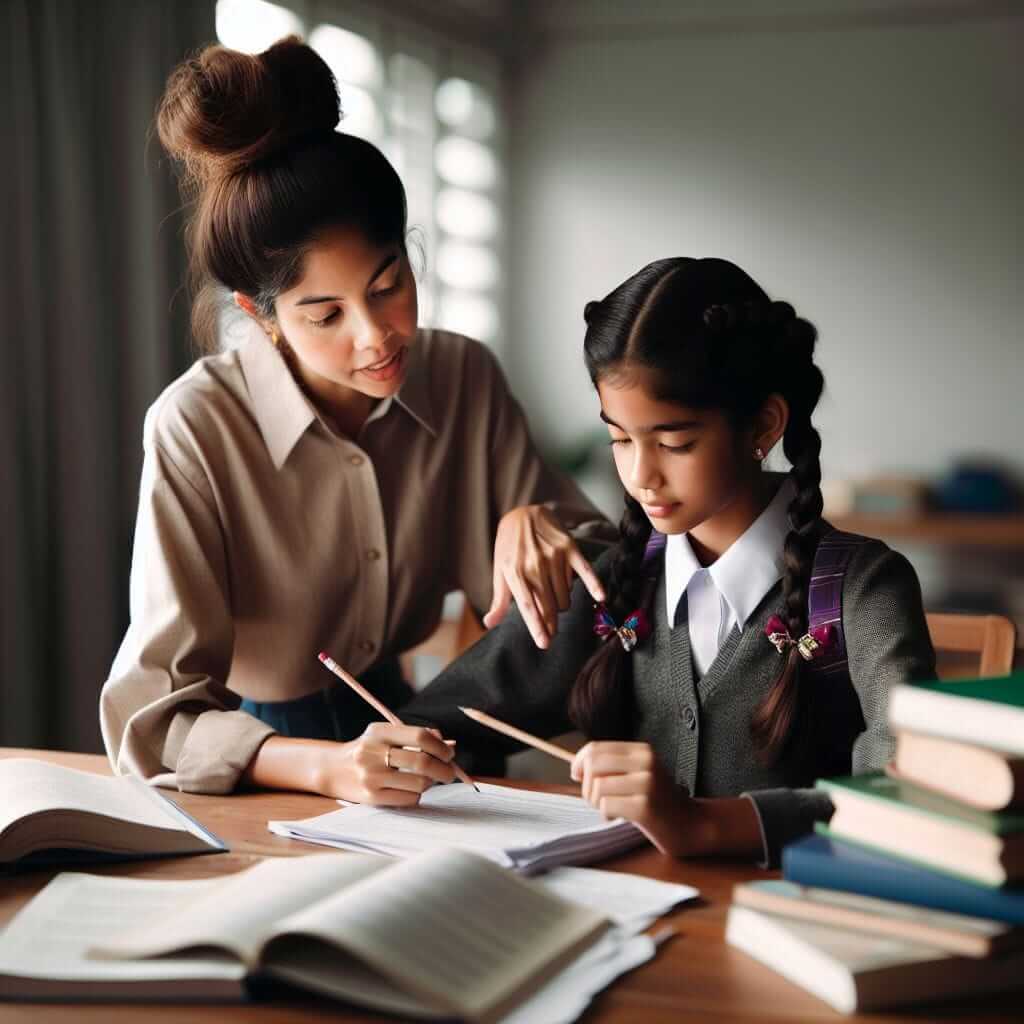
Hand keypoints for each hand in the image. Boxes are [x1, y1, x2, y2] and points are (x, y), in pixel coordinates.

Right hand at [315, 723, 456, 805]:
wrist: (333, 769)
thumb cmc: (368, 750)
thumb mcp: (386, 735)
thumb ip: (416, 737)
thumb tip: (449, 744)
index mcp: (379, 732)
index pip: (420, 736)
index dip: (440, 746)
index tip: (449, 754)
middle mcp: (372, 753)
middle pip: (421, 762)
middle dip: (444, 769)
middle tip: (450, 773)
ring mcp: (371, 776)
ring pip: (419, 783)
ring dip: (430, 783)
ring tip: (426, 780)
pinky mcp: (371, 797)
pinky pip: (409, 798)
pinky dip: (417, 794)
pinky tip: (410, 788)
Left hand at [484, 505, 604, 648]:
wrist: (523, 513)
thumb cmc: (509, 547)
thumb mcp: (500, 571)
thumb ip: (499, 599)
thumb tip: (489, 624)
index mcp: (515, 572)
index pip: (529, 606)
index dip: (537, 627)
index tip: (544, 643)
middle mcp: (535, 565)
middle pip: (550, 606)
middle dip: (551, 623)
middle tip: (551, 632)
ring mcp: (554, 556)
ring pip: (566, 595)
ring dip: (562, 603)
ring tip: (553, 596)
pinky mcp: (570, 548)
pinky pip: (585, 571)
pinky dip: (594, 584)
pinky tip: (601, 596)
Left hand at [570, 741, 713, 855]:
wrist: (692, 825)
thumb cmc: (658, 801)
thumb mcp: (638, 774)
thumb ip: (612, 766)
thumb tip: (576, 768)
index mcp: (642, 751)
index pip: (595, 748)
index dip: (579, 762)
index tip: (577, 776)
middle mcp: (645, 762)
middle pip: (592, 765)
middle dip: (586, 785)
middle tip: (597, 798)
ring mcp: (646, 784)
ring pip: (597, 787)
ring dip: (597, 802)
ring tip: (612, 808)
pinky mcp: (644, 806)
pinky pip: (606, 806)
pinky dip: (607, 814)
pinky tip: (620, 817)